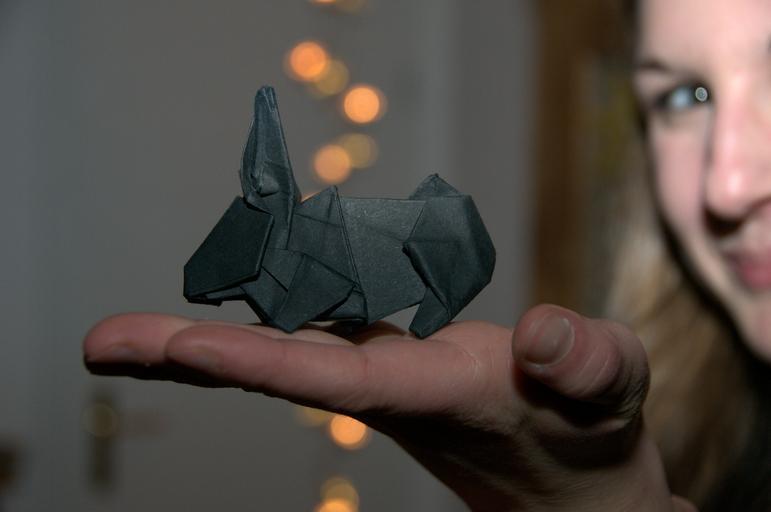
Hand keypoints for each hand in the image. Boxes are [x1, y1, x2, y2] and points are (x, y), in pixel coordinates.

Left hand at [83, 304, 695, 511]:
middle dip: (192, 359)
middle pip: (282, 369)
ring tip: (131, 334)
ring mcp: (387, 378)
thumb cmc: (594, 441)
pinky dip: (271, 319)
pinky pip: (320, 336)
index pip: (339, 380)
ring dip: (213, 342)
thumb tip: (542, 335)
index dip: (262, 363)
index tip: (181, 350)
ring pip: (290, 351)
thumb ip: (585, 366)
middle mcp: (393, 388)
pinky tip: (240, 301)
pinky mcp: (395, 365)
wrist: (575, 486)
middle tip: (102, 344)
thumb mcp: (612, 395)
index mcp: (437, 393)